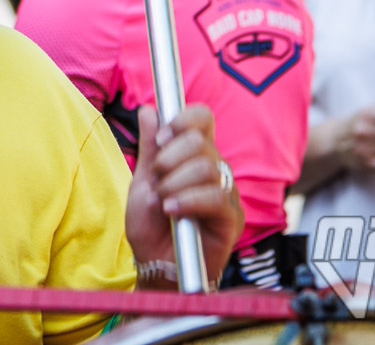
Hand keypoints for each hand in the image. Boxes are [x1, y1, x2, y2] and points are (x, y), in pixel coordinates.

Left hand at [125, 104, 242, 284]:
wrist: (156, 265)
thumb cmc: (151, 226)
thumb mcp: (143, 182)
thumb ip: (150, 148)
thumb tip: (149, 109)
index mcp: (194, 155)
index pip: (202, 119)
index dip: (182, 120)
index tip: (162, 137)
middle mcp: (215, 169)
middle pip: (200, 141)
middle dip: (169, 157)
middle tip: (156, 179)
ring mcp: (226, 192)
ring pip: (207, 168)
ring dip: (174, 183)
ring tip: (160, 202)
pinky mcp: (231, 218)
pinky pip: (215, 198)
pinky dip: (187, 200)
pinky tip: (171, 210)